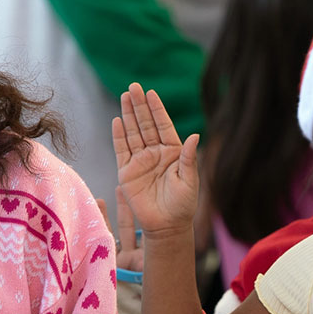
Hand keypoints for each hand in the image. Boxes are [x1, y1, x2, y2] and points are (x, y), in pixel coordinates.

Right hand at [113, 85, 199, 239]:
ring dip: (128, 115)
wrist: (167, 226)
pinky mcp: (127, 172)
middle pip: (146, 124)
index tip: (151, 93)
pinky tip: (117, 121)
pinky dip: (119, 136)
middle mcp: (156, 153)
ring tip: (125, 96)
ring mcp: (141, 161)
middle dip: (139, 105)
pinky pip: (122, 150)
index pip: (163, 126)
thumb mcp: (190, 181)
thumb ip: (189, 159)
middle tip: (133, 87)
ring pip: (133, 133)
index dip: (157, 109)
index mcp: (173, 152)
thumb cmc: (183, 205)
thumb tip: (195, 136)